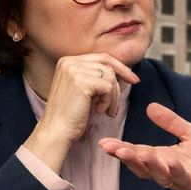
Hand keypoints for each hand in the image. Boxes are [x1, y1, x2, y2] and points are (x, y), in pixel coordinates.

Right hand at [24, 54, 139, 173]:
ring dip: (113, 95)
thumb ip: (95, 76)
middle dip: (123, 74)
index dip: (119, 66)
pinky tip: (99, 111)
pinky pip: (108, 87)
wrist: (56, 132)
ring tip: (107, 110)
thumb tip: (122, 70)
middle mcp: (69, 62)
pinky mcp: (81, 82)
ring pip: (110, 76)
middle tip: (134, 84)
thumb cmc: (71, 115)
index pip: (101, 57)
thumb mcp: (83, 89)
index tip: (132, 77)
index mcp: (67, 61)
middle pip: (107, 63)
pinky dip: (109, 101)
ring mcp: (74, 71)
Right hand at [99, 103, 190, 189]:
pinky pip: (186, 180)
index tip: (105, 143)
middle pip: (144, 166)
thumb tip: (150, 106)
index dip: (122, 149)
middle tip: (114, 148)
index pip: (139, 153)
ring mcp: (183, 180)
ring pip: (161, 174)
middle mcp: (169, 171)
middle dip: (129, 158)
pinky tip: (170, 161)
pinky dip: (177, 172)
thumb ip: (172, 123)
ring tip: (137, 152)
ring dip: (149, 164)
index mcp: (164, 158)